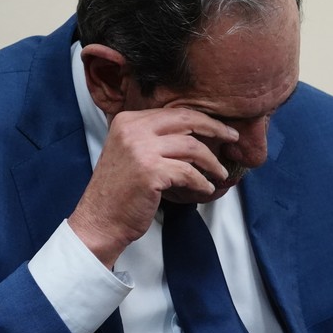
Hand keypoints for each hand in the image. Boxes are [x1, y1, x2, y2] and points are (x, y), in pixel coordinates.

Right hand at [68, 108, 238, 267]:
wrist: (100, 220)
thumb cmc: (119, 192)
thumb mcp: (130, 153)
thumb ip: (153, 138)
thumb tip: (193, 133)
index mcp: (128, 121)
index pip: (174, 112)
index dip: (202, 120)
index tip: (219, 129)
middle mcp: (133, 130)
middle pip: (187, 121)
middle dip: (215, 129)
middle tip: (232, 139)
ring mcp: (141, 150)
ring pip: (193, 148)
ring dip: (212, 162)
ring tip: (220, 173)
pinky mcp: (151, 172)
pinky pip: (189, 173)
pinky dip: (202, 182)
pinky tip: (206, 189)